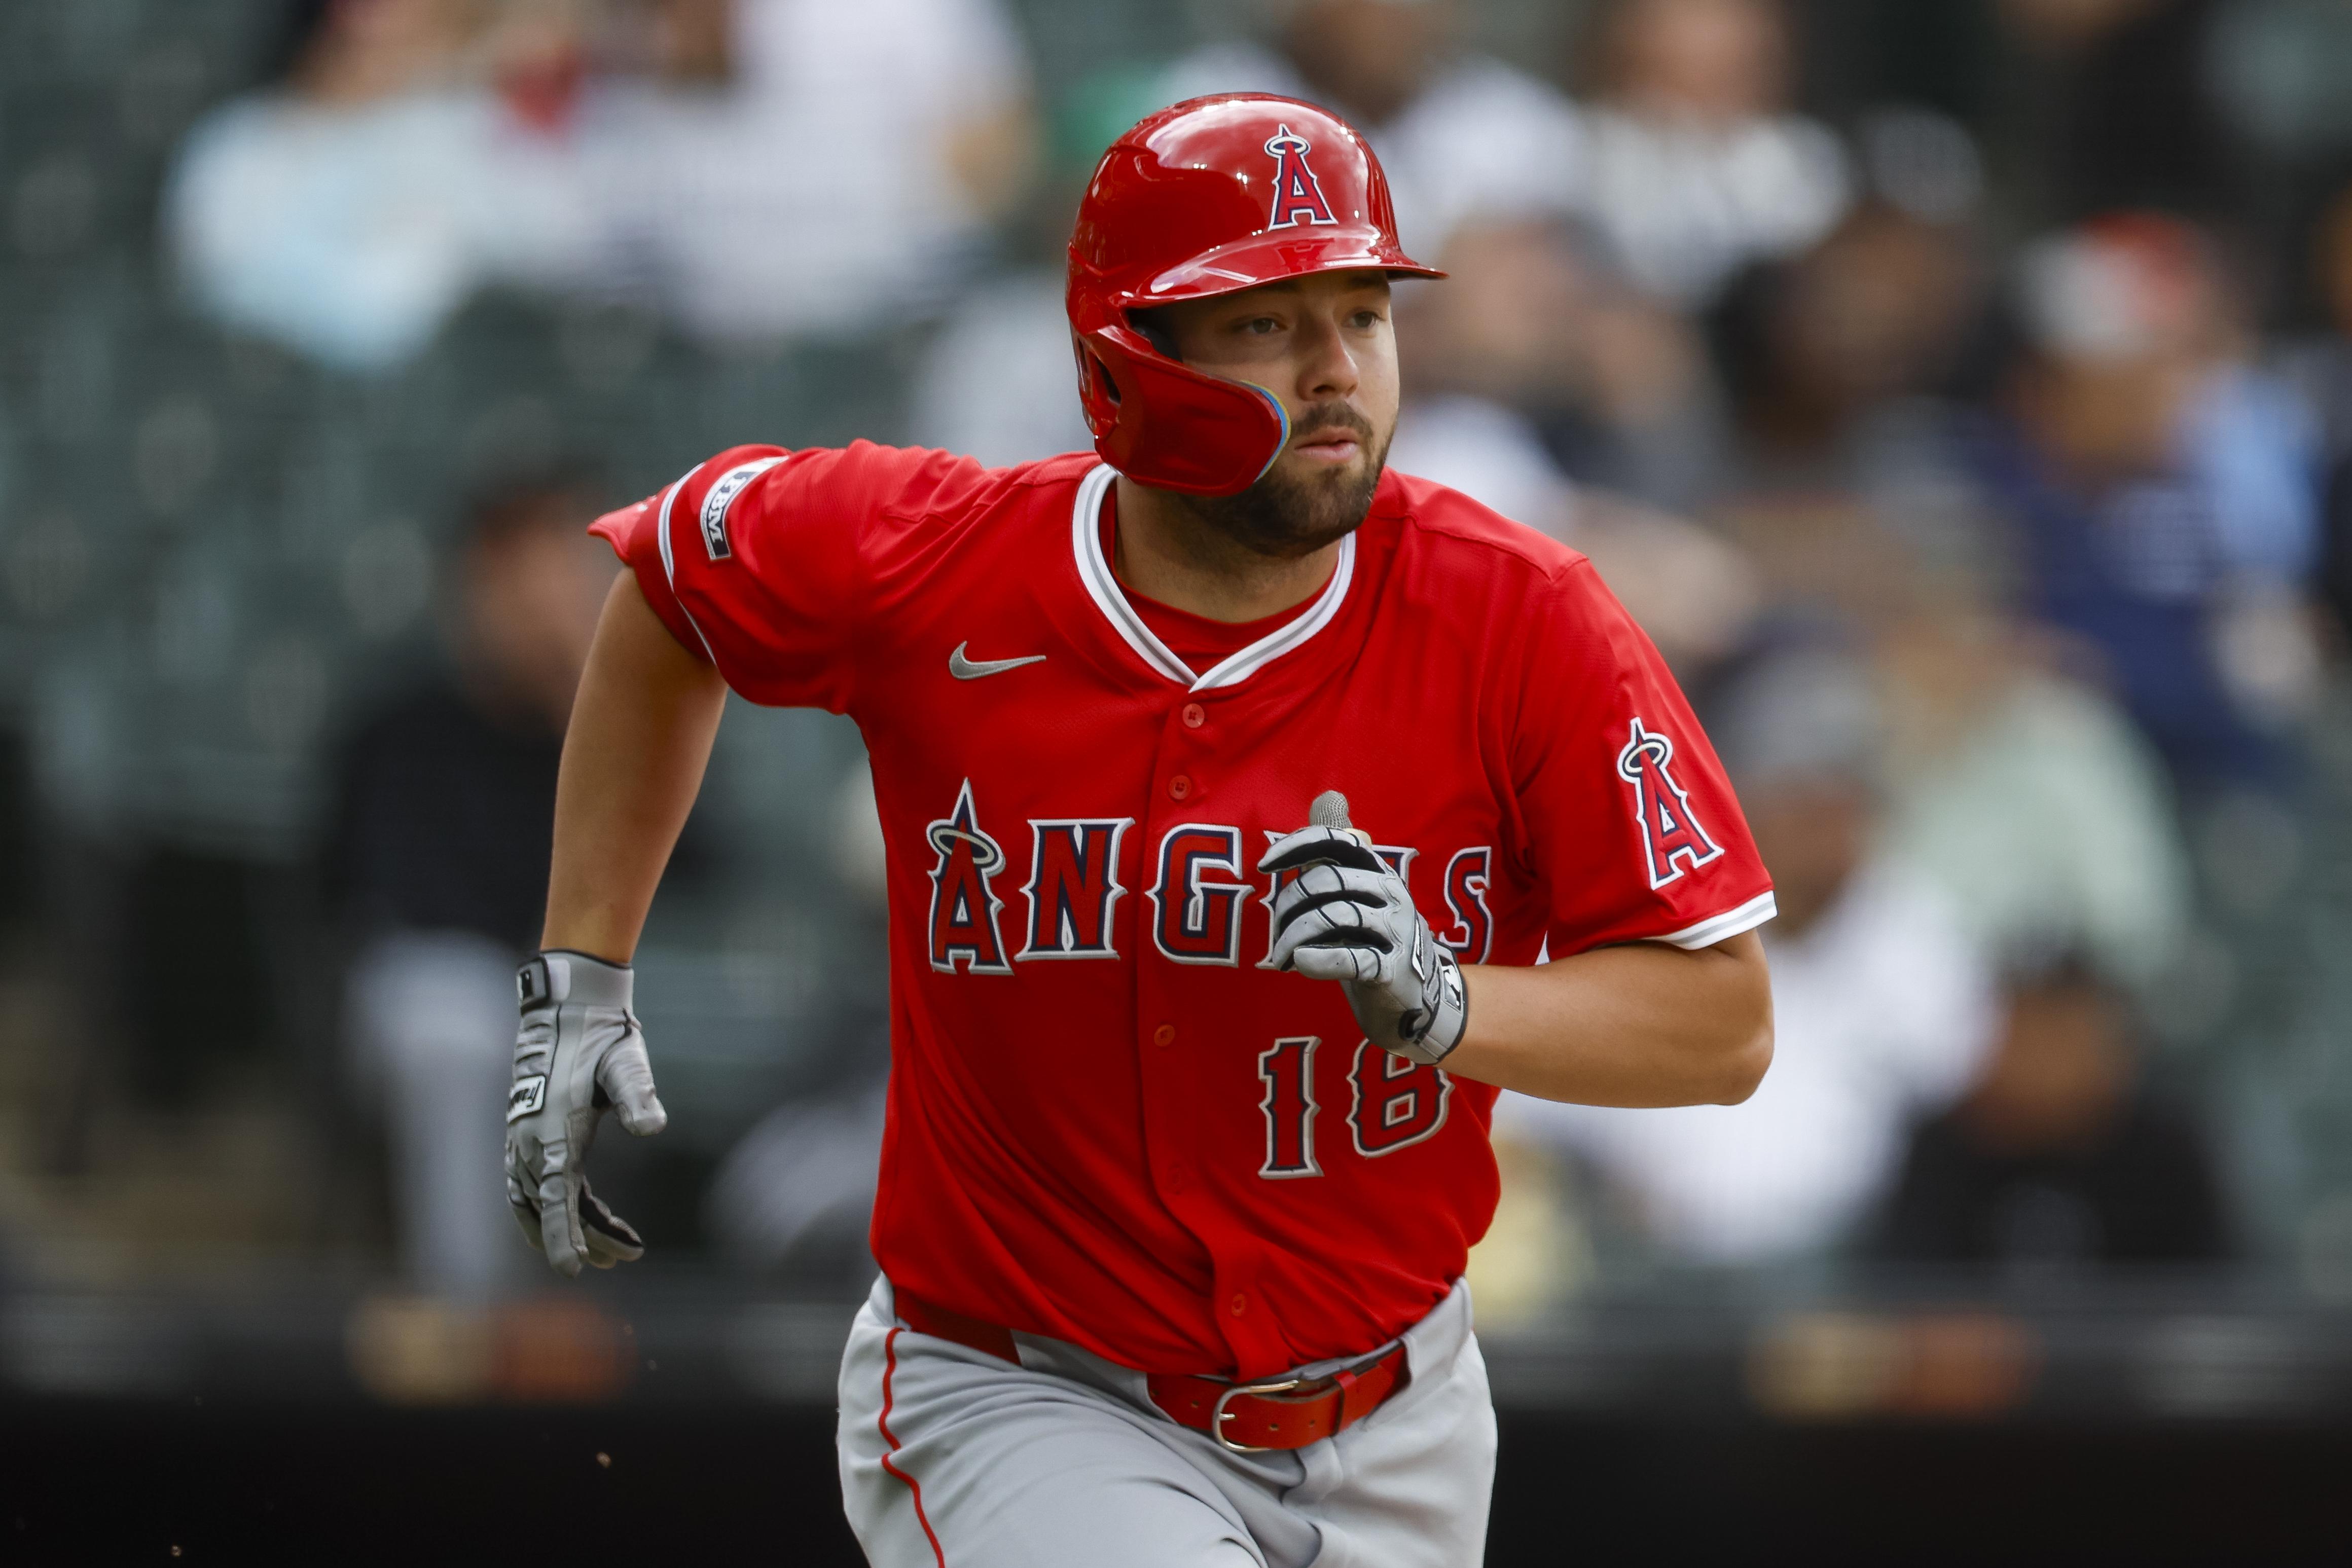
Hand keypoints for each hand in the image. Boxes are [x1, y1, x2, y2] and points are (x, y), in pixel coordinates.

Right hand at [505, 950, 667, 1275]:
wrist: (568, 1006)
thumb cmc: (601, 1037)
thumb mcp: (626, 1064)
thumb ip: (638, 1097)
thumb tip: (653, 1127)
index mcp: (554, 1133)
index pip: (558, 1200)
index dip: (565, 1239)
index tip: (575, 1271)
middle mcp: (530, 1142)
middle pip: (551, 1209)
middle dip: (582, 1240)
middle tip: (626, 1257)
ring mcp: (522, 1139)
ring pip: (538, 1201)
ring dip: (567, 1228)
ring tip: (610, 1250)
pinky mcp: (525, 1133)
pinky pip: (531, 1185)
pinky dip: (552, 1209)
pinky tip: (579, 1216)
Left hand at [1260, 824, 1469, 1066]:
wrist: (1417, 997)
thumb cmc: (1374, 938)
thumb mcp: (1357, 890)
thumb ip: (1337, 850)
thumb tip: (1329, 795)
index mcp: (1377, 870)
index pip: (1336, 841)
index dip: (1297, 846)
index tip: (1265, 864)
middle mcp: (1390, 893)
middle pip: (1326, 883)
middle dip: (1288, 907)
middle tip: (1275, 935)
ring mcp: (1395, 931)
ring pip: (1333, 918)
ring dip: (1294, 938)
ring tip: (1280, 957)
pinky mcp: (1393, 969)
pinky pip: (1352, 959)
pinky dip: (1320, 960)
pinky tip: (1300, 964)